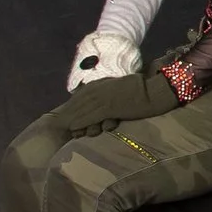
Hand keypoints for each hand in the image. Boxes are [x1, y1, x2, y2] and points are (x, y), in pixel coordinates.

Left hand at [47, 72, 178, 135]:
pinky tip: (73, 127)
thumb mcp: (122, 87)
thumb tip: (102, 103)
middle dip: (67, 113)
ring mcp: (104, 97)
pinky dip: (81, 121)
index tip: (62, 115)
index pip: (81, 95)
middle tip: (56, 125)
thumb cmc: (143, 89)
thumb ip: (110, 91)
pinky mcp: (110, 106)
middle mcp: (100, 89)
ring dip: (71, 119)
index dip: (71, 106)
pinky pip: (91, 115)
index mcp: (102, 84)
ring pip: (82, 109)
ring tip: (62, 128)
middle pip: (78, 102)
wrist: (155, 91)